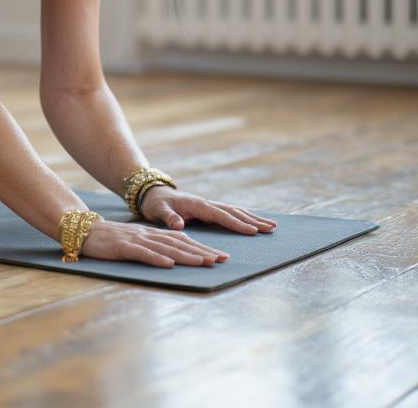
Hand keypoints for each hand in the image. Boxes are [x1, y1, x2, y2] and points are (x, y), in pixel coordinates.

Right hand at [78, 217, 229, 268]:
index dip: (201, 248)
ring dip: (185, 255)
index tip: (220, 256)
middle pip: (178, 243)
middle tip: (221, 259)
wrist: (85, 230)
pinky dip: (157, 258)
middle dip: (201, 251)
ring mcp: (136, 240)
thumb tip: (175, 254)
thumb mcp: (136, 240)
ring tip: (203, 262)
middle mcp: (147, 235)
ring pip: (165, 247)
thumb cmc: (110, 239)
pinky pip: (142, 253)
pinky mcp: (123, 247)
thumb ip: (154, 244)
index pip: (181, 240)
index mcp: (151, 234)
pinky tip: (169, 264)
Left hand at [139, 185, 277, 234]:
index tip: (253, 231)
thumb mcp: (157, 210)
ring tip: (272, 225)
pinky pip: (229, 213)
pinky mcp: (208, 209)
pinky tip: (254, 222)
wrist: (151, 192)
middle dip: (253, 220)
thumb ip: (168, 217)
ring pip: (234, 211)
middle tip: (272, 228)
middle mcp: (206, 203)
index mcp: (197, 205)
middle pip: (233, 211)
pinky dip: (244, 217)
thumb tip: (178, 225)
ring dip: (253, 218)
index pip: (220, 215)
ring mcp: (208, 205)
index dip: (236, 223)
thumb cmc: (155, 203)